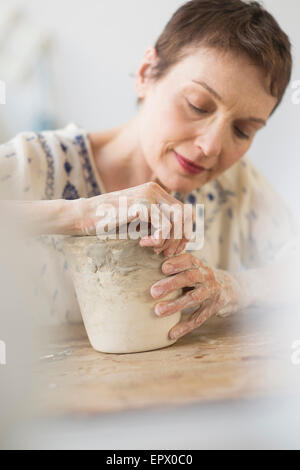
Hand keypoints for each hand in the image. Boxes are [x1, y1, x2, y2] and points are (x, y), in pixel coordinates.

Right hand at [73, 182, 192, 255]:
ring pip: (177, 221)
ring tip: (155, 250)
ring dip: (169, 241)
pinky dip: (158, 240)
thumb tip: (182, 238)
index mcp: (156, 192)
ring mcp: (148, 195)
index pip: (185, 210)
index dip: (185, 231)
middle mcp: (155, 190)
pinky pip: (164, 226)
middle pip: (185, 215)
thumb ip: (156, 223)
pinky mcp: (140, 205)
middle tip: (167, 252)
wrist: (83, 216)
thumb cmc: (109, 223)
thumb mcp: (138, 221)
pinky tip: (143, 243)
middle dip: (181, 237)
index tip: (174, 248)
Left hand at [150, 253, 251, 339]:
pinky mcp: (214, 308)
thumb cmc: (204, 277)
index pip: (189, 260)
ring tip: (158, 311)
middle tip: (153, 291)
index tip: (163, 268)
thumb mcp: (196, 268)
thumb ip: (178, 267)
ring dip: (175, 305)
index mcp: (199, 265)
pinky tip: (171, 333)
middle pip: (190, 278)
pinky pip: (198, 318)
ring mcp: (212, 293)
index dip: (177, 263)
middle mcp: (207, 277)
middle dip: (171, 284)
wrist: (233, 288)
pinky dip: (184, 327)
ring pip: (193, 299)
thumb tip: (147, 266)